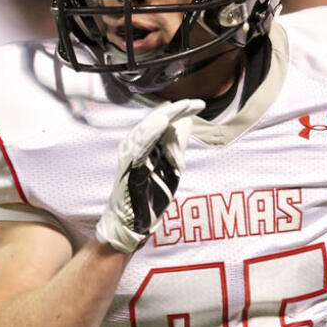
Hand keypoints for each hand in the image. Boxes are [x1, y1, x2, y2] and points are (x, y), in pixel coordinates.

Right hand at [95, 98, 202, 252]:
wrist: (135, 222)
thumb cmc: (151, 195)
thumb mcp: (171, 167)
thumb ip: (177, 146)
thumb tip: (187, 122)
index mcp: (144, 144)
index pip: (162, 119)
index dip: (180, 110)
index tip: (199, 104)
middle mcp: (134, 145)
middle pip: (155, 120)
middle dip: (176, 110)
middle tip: (195, 103)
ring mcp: (129, 155)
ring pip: (147, 129)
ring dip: (166, 116)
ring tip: (182, 106)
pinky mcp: (128, 167)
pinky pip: (139, 146)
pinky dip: (151, 132)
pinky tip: (162, 122)